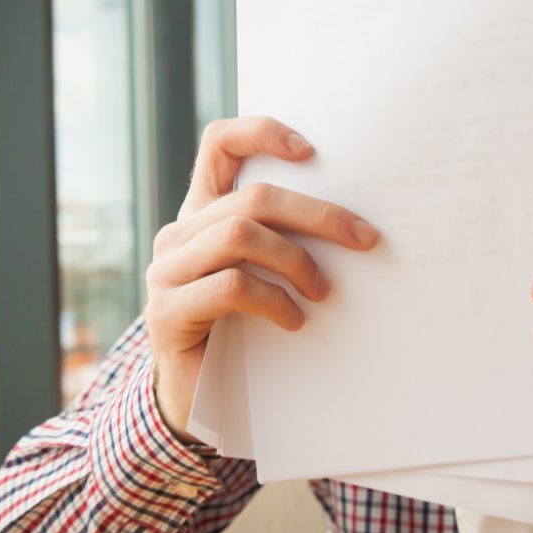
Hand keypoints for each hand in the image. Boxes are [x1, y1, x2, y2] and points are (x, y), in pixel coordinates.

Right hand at [145, 117, 378, 441]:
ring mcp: (167, 272)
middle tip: (365, 239)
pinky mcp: (168, 313)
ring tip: (324, 292)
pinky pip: (231, 286)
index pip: (219, 145)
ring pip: (240, 235)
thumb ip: (282, 243)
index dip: (262, 132)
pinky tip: (294, 321)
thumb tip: (354, 225)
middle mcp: (178, 234)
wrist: (192, 400)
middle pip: (252, 198)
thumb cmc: (239, 331)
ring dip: (297, 260)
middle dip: (318, 215)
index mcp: (202, 214)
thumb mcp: (261, 277)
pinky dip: (274, 300)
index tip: (311, 151)